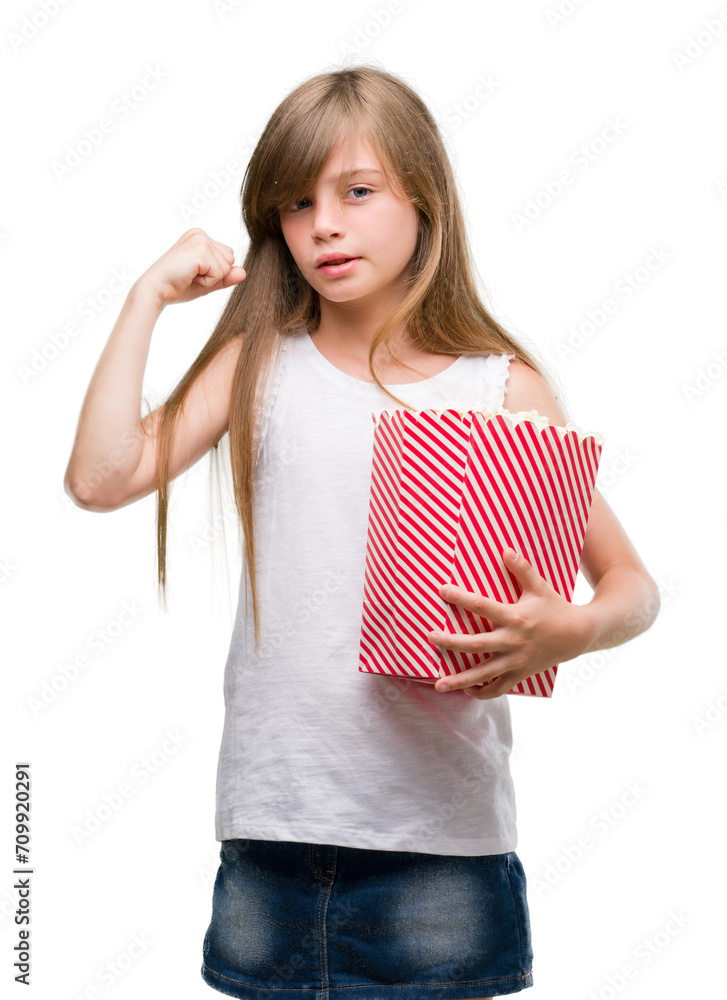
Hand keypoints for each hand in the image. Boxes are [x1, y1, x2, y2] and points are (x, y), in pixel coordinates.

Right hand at [135, 227, 246, 308]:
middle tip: (191, 276)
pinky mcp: (201, 250)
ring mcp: (200, 240)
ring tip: (189, 276)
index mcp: (200, 237)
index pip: (228, 257)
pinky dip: (207, 282)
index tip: (193, 273)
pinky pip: (220, 273)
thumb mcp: (206, 282)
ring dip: (210, 279)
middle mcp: (200, 234)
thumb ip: (225, 277)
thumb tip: (244, 272)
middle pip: (230, 260)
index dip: (215, 273)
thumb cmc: (176, 286)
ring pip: (226, 267)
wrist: (155, 290)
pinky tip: (190, 277)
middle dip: (215, 275)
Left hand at [427, 548, 592, 698]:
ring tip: (438, 685)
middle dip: (451, 642)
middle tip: (430, 638)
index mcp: (515, 617)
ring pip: (484, 674)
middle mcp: (512, 641)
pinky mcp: (520, 674)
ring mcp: (516, 660)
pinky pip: (499, 688)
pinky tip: (467, 690)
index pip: (482, 606)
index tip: (442, 590)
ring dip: (460, 680)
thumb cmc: (556, 607)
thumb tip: (505, 550)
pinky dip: (483, 692)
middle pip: (476, 644)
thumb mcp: (540, 586)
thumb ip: (522, 569)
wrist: (579, 635)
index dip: (461, 598)